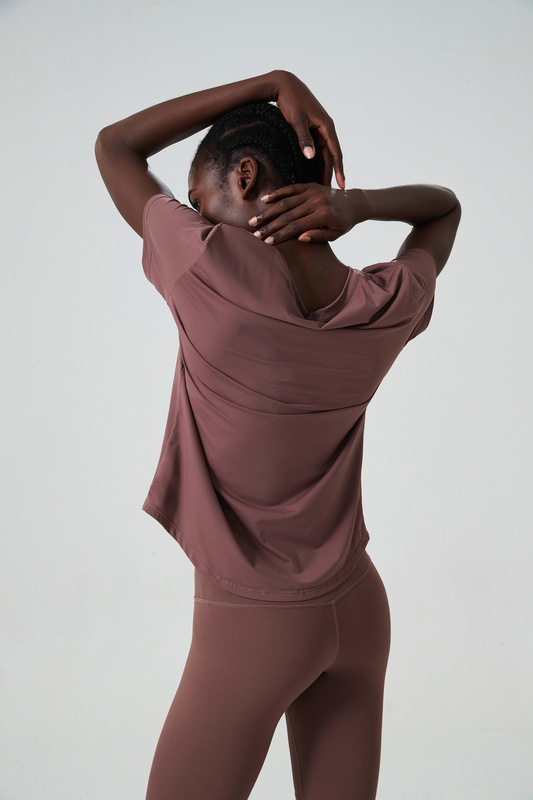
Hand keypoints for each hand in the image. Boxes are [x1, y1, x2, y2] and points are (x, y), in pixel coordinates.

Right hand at [249, 183, 365, 244]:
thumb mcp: (335, 234)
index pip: (296, 227)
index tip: (267, 242)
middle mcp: (317, 201)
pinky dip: (277, 193)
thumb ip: (318, 236)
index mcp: (323, 215)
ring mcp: (313, 191)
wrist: (355, 202)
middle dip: (269, 226)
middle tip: (255, 234)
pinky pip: (291, 189)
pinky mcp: (310, 185)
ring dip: (268, 212)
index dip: (280, 235)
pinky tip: (265, 200)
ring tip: (254, 220)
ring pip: (286, 202)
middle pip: (288, 215)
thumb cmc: (344, 223)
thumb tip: (299, 238)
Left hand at [272, 71, 344, 188]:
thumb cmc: (291, 101)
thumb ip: (304, 138)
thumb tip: (311, 157)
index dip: (339, 170)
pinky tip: (314, 173)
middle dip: (332, 174)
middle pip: (331, 156)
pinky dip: (317, 162)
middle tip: (332, 193)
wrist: (284, 85)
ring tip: (324, 187)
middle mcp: (326, 129)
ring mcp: (319, 129)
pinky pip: (317, 149)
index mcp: (326, 127)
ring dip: (324, 169)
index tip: (342, 186)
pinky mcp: (312, 129)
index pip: (336, 153)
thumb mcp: (297, 120)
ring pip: (324, 154)